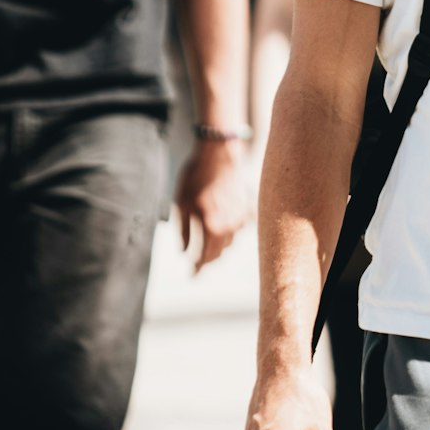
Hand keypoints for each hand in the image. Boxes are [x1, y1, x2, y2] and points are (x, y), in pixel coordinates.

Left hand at [173, 140, 251, 270]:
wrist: (219, 153)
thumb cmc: (196, 177)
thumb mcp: (182, 204)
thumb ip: (183, 231)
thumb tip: (184, 252)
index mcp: (212, 227)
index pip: (204, 257)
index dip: (197, 268)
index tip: (191, 276)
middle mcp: (230, 226)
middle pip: (219, 253)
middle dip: (207, 259)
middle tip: (197, 263)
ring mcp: (241, 217)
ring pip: (230, 242)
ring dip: (218, 247)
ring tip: (207, 246)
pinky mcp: (247, 208)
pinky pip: (238, 228)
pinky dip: (229, 231)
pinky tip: (222, 226)